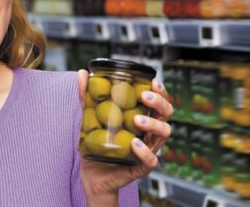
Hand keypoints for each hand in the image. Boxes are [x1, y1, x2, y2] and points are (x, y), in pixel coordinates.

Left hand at [76, 69, 173, 205]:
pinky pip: (151, 160)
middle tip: (145, 97)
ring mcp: (148, 150)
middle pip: (167, 115)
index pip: (160, 102)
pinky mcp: (141, 168)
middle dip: (160, 103)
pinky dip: (144, 151)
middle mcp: (149, 134)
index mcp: (143, 119)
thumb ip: (86, 97)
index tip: (152, 82)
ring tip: (136, 120)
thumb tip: (82, 73)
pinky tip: (134, 143)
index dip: (161, 91)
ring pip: (164, 135)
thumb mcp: (89, 119)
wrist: (92, 176)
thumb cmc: (96, 146)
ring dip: (153, 124)